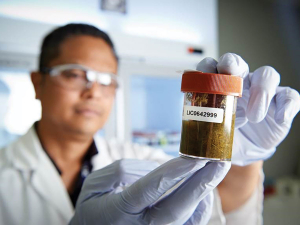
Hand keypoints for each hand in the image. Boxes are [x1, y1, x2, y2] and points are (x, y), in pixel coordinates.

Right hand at [69, 158, 229, 224]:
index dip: (176, 171)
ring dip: (204, 192)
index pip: (152, 188)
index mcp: (118, 211)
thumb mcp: (95, 184)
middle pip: (177, 207)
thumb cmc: (93, 208)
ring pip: (186, 218)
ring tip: (217, 170)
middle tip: (219, 162)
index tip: (195, 156)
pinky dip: (200, 209)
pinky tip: (206, 191)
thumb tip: (155, 168)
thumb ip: (123, 171)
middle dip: (201, 182)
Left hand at [197, 53, 299, 165]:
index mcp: (219, 86)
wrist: (244, 148)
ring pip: (267, 74)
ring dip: (261, 91)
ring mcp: (262, 91)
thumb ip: (203, 126)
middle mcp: (241, 83)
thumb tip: (191, 136)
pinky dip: (286, 107)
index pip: (212, 68)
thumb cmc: (224, 133)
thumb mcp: (211, 130)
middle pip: (238, 63)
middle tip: (230, 73)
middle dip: (233, 64)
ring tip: (254, 117)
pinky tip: (279, 118)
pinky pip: (289, 97)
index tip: (204, 74)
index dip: (208, 66)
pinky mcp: (281, 102)